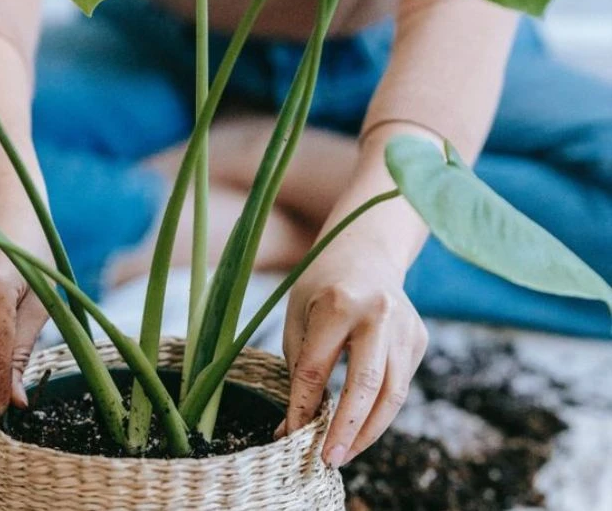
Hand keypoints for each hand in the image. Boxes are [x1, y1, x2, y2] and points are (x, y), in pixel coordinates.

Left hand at [280, 245, 427, 467]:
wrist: (365, 251)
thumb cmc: (320, 286)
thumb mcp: (297, 316)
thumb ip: (296, 369)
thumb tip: (292, 427)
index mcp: (338, 303)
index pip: (316, 369)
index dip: (302, 408)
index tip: (290, 436)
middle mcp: (378, 314)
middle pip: (365, 386)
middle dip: (345, 430)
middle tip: (327, 459)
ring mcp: (405, 327)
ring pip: (392, 394)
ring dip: (368, 431)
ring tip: (345, 452)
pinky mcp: (419, 338)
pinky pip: (400, 384)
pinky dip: (380, 409)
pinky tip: (360, 424)